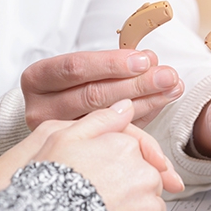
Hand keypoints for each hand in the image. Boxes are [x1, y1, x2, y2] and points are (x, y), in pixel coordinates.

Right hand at [0, 100, 183, 210]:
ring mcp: (147, 207)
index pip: (140, 150)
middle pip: (149, 178)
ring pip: (151, 206)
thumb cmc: (50, 183)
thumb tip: (126, 106)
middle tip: (104, 195)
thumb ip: (102, 119)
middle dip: (133, 185)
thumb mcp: (65, 137)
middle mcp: (144, 174)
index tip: (113, 174)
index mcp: (127, 148)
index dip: (124, 163)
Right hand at [21, 50, 183, 129]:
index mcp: (38, 79)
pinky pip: (116, 135)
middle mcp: (42, 109)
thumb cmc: (71, 85)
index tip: (145, 60)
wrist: (53, 116)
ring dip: (147, 101)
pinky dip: (144, 120)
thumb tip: (150, 60)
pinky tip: (161, 106)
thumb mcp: (83, 68)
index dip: (112, 63)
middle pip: (94, 95)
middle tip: (168, 76)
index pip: (75, 68)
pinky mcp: (79, 151)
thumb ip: (114, 64)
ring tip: (173, 88)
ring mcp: (59, 135)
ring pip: (107, 119)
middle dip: (137, 84)